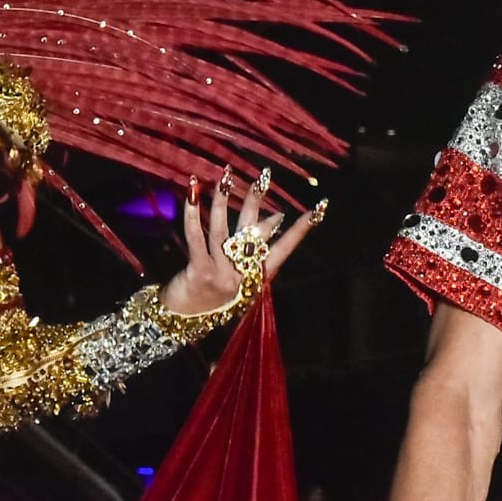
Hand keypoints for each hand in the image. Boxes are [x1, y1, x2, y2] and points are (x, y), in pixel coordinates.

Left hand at [160, 168, 322, 314]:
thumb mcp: (240, 280)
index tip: (317, 210)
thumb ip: (255, 253)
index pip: (284, 249)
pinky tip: (192, 195)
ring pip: (222, 229)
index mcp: (257, 277)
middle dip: (257, 202)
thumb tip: (274, 219)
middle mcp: (242, 274)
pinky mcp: (199, 271)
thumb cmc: (214, 298)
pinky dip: (192, 215)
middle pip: (253, 232)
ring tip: (225, 177)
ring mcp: (220, 273)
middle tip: (264, 176)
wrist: (185, 323)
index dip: (300, 230)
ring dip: (223, 200)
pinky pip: (195, 238)